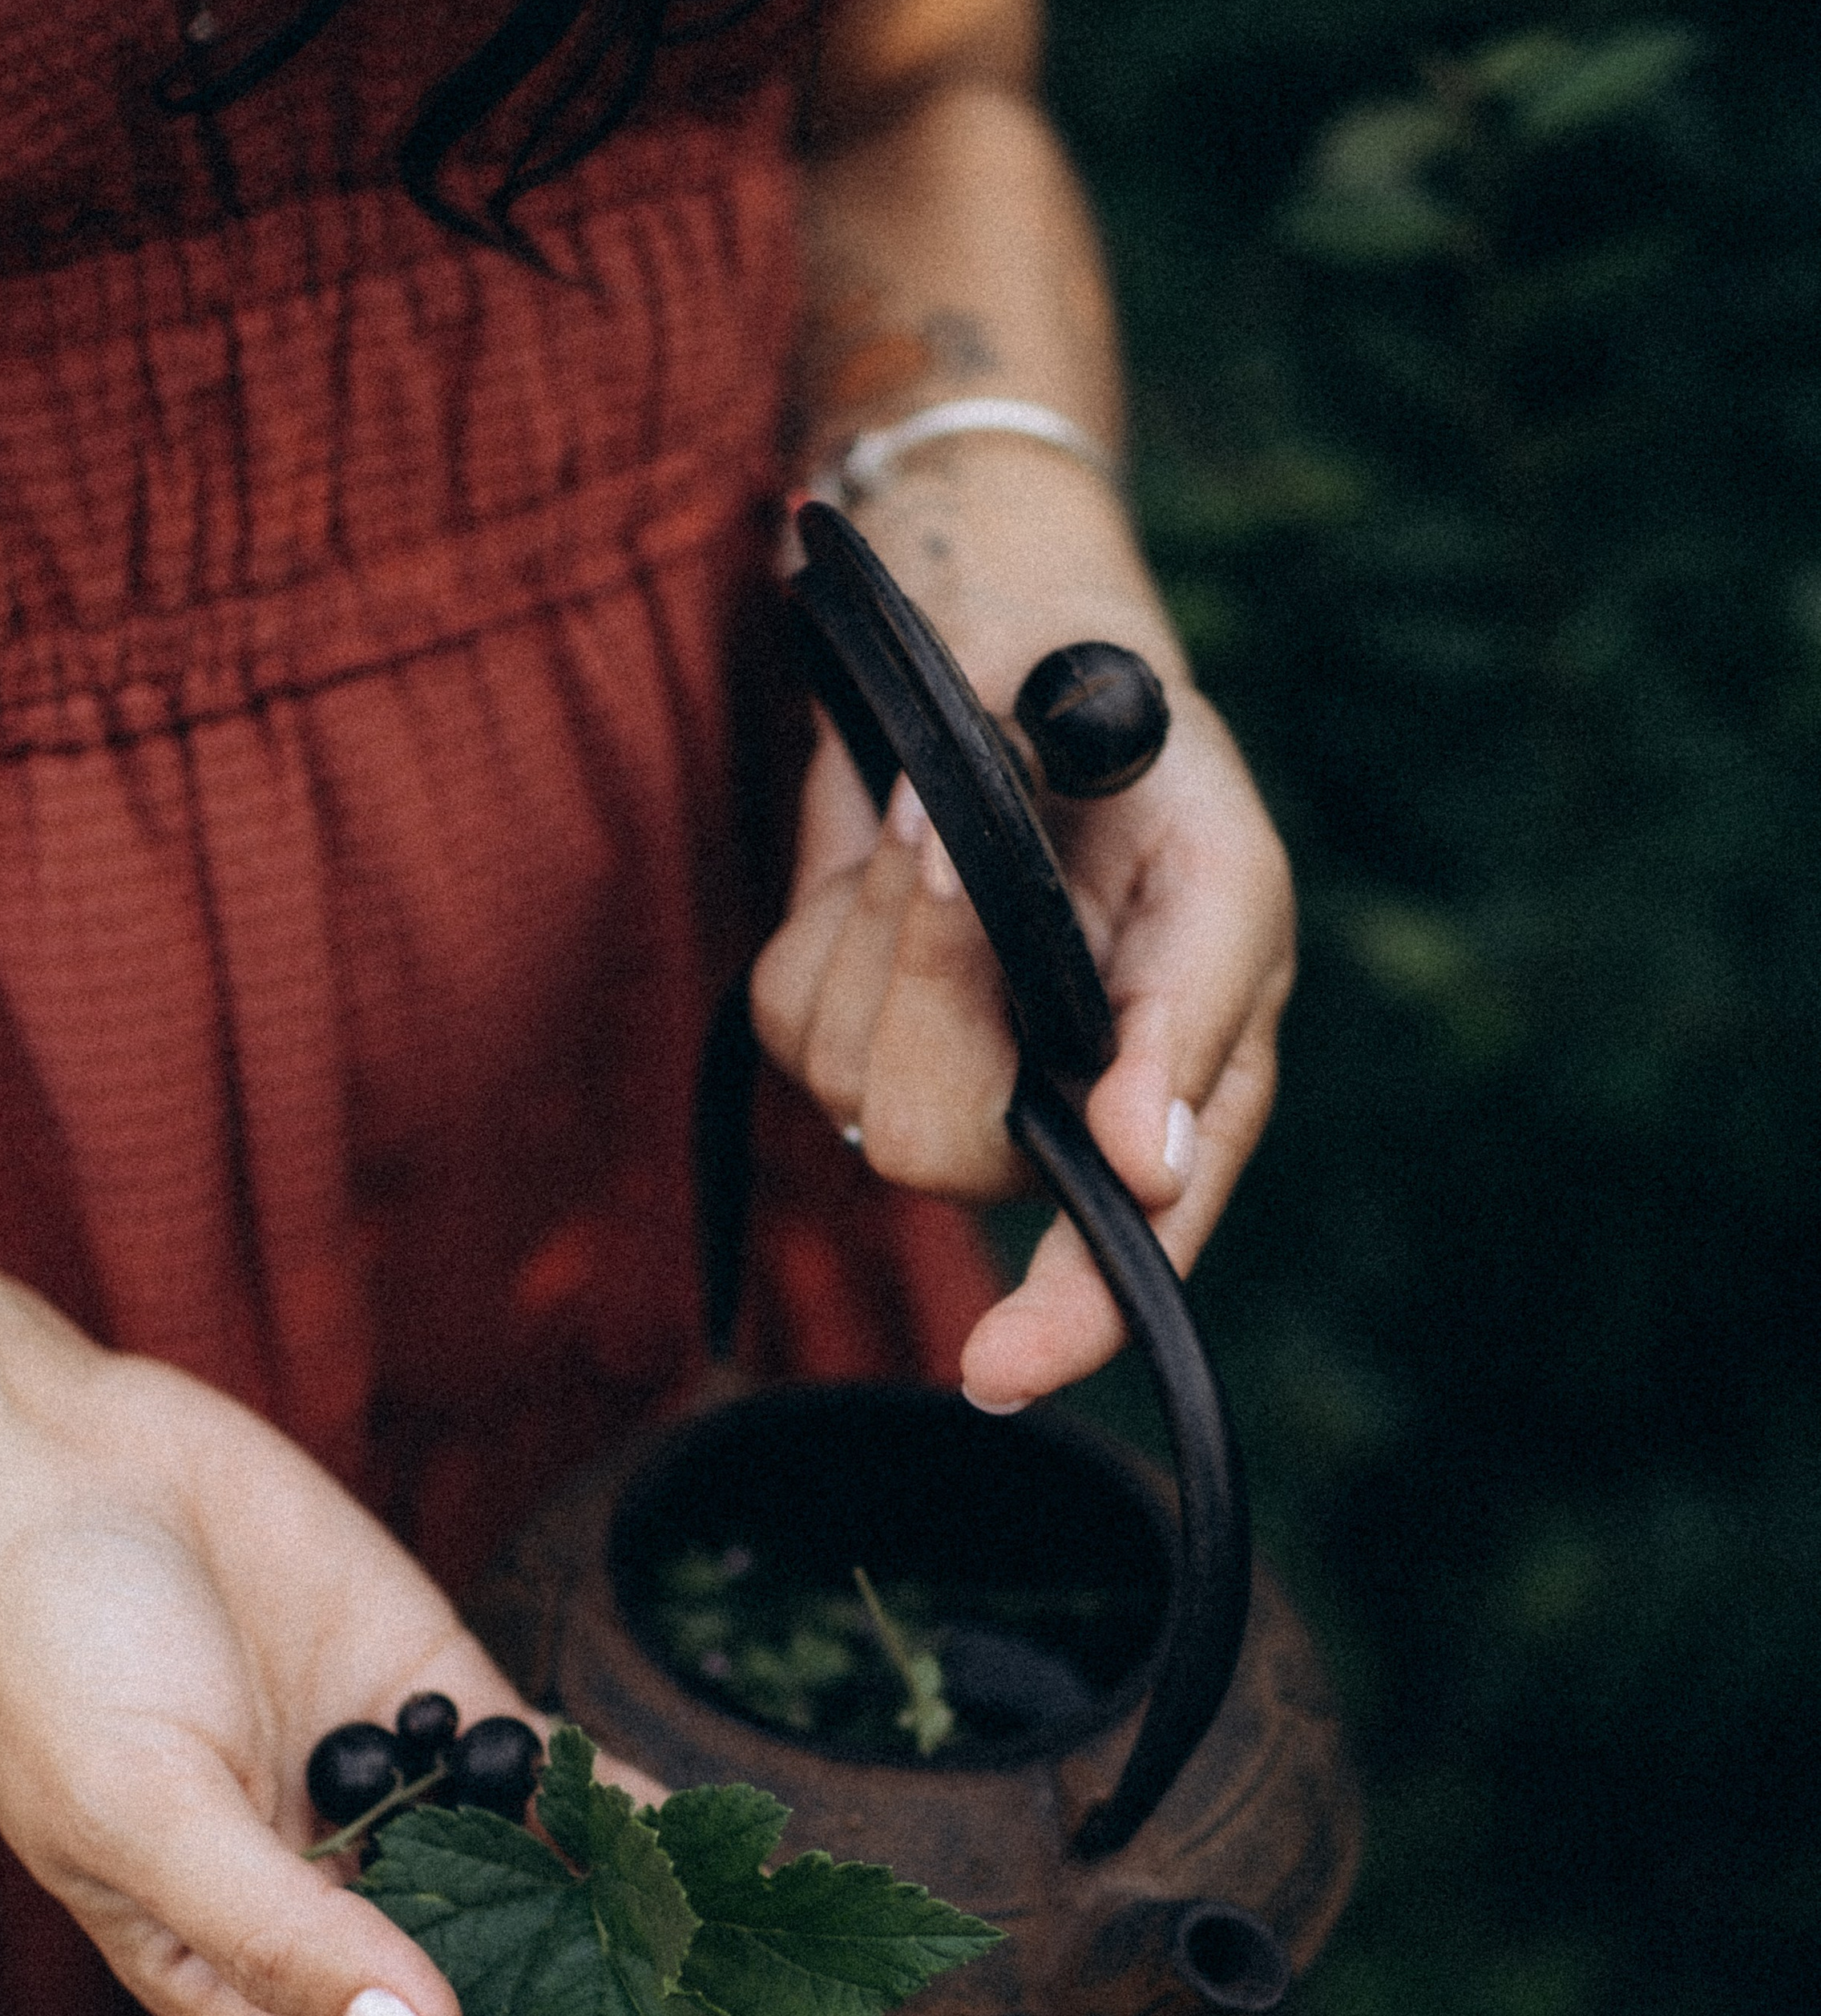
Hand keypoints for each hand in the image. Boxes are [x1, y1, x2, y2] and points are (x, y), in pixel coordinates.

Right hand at [0, 1343, 644, 2015]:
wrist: (53, 1460)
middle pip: (464, 1997)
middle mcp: (317, 1893)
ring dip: (612, 1923)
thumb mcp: (147, 1813)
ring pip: (517, 1884)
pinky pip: (538, 1767)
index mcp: (223, 1961)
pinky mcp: (424, 1688)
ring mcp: (380, 1791)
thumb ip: (286, 1935)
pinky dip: (614, 1797)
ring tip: (735, 1973)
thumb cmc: (52, 1655)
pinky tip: (709, 1833)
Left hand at [751, 440, 1295, 1406]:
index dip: (1066, 1322)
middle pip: (942, 1155)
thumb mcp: (1216, 866)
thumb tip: (1149, 1166)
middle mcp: (1042, 1124)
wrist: (1012, 647)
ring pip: (855, 1074)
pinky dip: (845, 903)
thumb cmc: (1141, 765)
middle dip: (942, 988)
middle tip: (972, 844)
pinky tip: (895, 845)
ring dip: (898, 919)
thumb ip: (1193, 1016)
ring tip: (952, 815)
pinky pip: (798, 1006)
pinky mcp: (818, 1031)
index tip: (1002, 1368)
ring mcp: (920, 1085)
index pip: (1123, 1263)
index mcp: (1170, 1108)